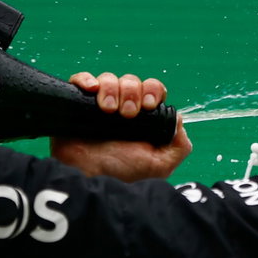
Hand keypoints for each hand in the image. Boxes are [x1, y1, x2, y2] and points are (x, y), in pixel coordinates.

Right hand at [55, 72, 192, 180]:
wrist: (87, 178)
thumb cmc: (121, 173)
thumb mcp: (159, 166)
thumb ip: (179, 147)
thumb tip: (180, 119)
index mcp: (142, 119)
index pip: (152, 89)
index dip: (152, 91)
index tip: (148, 106)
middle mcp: (121, 108)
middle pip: (132, 81)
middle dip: (132, 93)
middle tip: (126, 114)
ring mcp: (98, 104)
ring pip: (109, 79)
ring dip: (111, 89)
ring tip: (108, 111)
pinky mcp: (77, 102)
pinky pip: (81, 79)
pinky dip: (87, 79)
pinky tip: (91, 90)